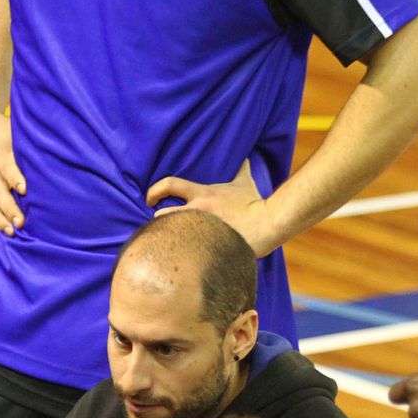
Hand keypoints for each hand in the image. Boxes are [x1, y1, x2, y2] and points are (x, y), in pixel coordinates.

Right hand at [0, 109, 25, 235]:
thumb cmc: (3, 132)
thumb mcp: (16, 134)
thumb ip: (31, 148)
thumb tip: (59, 159)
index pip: (7, 168)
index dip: (15, 179)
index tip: (25, 191)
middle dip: (8, 208)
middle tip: (21, 223)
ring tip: (11, 232)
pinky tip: (0, 228)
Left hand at [145, 159, 276, 255]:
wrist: (268, 223)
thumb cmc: (254, 204)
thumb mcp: (245, 183)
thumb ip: (241, 169)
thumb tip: (246, 157)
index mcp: (202, 195)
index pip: (170, 184)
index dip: (155, 190)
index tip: (149, 198)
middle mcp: (198, 212)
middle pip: (162, 216)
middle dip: (158, 220)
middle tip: (158, 225)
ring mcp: (201, 231)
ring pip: (171, 235)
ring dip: (168, 237)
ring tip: (169, 242)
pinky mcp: (207, 248)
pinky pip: (186, 253)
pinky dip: (181, 256)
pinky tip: (180, 260)